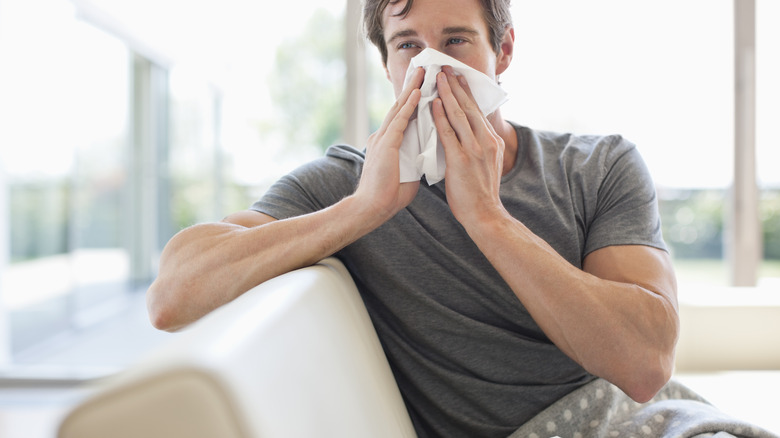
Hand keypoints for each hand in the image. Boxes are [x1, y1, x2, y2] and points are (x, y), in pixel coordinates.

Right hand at [355, 66, 423, 220]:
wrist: (372, 208)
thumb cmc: (389, 195)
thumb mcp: (408, 171)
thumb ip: (415, 158)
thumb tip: (427, 155)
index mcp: (389, 142)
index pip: (403, 116)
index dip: (412, 100)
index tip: (422, 85)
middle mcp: (384, 136)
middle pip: (400, 106)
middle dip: (411, 87)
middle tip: (422, 68)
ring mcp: (383, 139)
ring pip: (400, 108)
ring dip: (411, 89)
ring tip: (422, 72)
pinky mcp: (386, 145)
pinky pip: (400, 121)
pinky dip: (409, 105)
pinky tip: (418, 92)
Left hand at [432, 66, 506, 225]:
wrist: (485, 216)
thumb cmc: (481, 195)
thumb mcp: (486, 165)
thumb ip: (478, 149)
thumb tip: (467, 138)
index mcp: (492, 142)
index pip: (477, 111)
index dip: (466, 93)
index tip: (457, 77)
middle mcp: (486, 141)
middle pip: (469, 107)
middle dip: (456, 86)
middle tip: (446, 68)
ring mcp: (475, 149)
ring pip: (459, 115)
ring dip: (447, 94)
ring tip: (437, 78)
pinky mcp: (462, 159)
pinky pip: (449, 133)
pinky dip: (441, 116)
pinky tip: (434, 103)